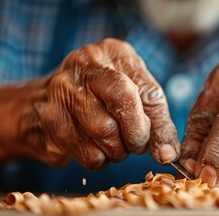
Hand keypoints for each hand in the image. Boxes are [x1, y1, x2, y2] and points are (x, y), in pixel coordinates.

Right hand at [12, 39, 178, 168]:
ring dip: (118, 152)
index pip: (126, 94)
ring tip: (118, 142)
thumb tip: (168, 155)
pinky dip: (100, 159)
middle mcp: (79, 69)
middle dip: (132, 141)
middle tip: (136, 143)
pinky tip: (98, 146)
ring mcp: (58, 95)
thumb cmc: (108, 92)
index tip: (155, 144)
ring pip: (99, 140)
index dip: (145, 126)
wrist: (55, 94)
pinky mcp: (50, 123)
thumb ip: (158, 120)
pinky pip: (86, 155)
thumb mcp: (139, 92)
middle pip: (110, 122)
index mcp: (109, 53)